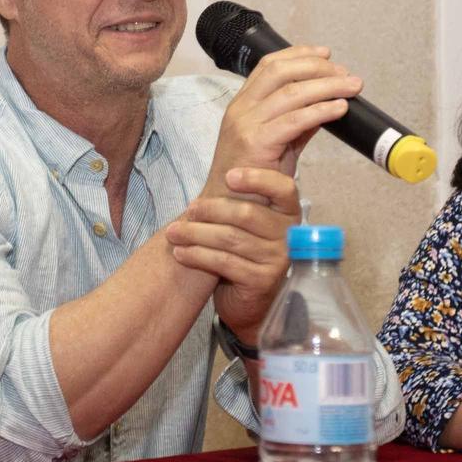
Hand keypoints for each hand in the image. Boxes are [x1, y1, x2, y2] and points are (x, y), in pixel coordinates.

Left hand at [165, 167, 299, 346]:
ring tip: (173, 233)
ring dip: (195, 234)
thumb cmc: (243, 247)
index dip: (257, 179)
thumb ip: (240, 195)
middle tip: (188, 210)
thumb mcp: (246, 218)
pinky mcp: (262, 281)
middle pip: (247, 214)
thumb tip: (221, 165)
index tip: (227, 177)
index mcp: (288, 211)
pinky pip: (224, 262)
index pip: (283, 188)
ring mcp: (278, 259)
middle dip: (210, 210)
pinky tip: (180, 253)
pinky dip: (197, 256)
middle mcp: (288, 234)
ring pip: (230, 239)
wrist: (247, 296)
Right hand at [203, 45, 360, 187]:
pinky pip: (294, 120)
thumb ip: (296, 123)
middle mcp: (241, 109)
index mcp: (243, 104)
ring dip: (326, 86)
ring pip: (291, 92)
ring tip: (351, 87)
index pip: (269, 66)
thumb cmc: (250, 180)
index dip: (298, 54)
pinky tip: (339, 109)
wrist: (226, 209)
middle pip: (280, 71)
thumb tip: (325, 105)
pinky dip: (320, 110)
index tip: (324, 54)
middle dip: (316, 67)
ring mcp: (246, 124)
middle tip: (344, 73)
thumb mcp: (275, 144)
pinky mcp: (256, 142)